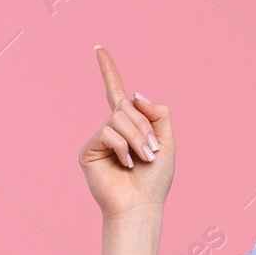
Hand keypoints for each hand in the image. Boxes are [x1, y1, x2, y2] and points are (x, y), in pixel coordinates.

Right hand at [79, 47, 173, 219]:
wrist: (141, 206)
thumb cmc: (155, 180)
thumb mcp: (167, 141)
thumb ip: (158, 113)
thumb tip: (135, 94)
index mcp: (129, 126)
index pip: (117, 93)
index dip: (108, 71)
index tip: (98, 49)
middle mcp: (111, 129)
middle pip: (126, 106)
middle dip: (143, 126)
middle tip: (152, 152)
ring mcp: (99, 139)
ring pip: (118, 118)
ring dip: (136, 137)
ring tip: (142, 159)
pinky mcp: (88, 150)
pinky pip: (108, 132)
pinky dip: (122, 146)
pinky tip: (126, 163)